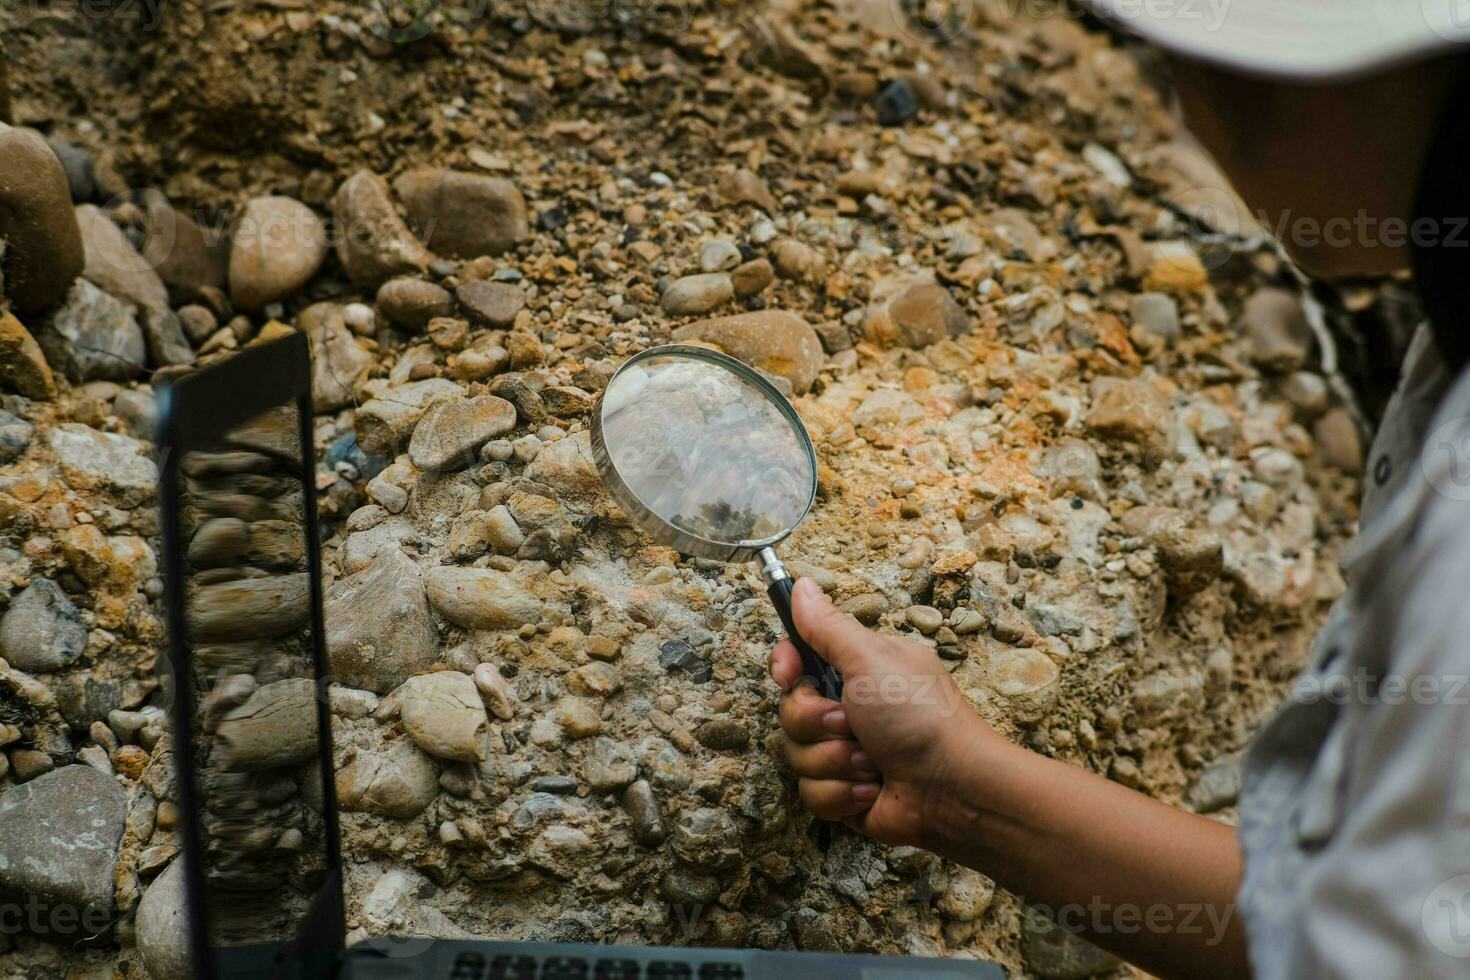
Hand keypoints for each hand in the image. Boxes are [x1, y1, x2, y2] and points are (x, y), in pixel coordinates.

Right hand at [769, 578, 992, 847]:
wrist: (954, 788)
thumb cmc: (921, 716)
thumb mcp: (871, 659)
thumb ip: (829, 627)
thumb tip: (801, 586)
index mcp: (856, 670)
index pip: (797, 661)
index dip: (786, 667)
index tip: (789, 674)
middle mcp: (848, 708)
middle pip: (791, 711)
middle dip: (817, 723)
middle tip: (849, 723)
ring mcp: (845, 752)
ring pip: (796, 755)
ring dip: (834, 761)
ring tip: (871, 763)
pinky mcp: (845, 793)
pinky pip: (812, 793)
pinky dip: (841, 794)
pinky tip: (872, 790)